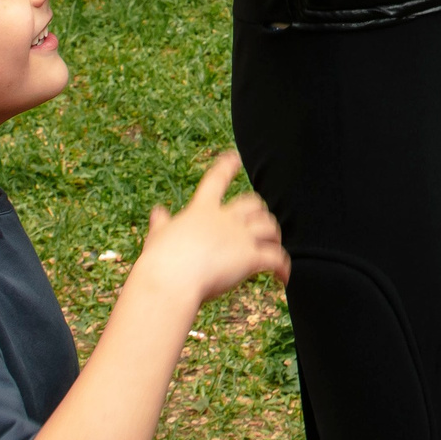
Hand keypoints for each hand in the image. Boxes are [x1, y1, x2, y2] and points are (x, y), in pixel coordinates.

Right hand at [134, 152, 289, 305]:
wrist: (170, 282)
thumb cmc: (159, 263)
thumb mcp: (157, 238)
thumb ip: (161, 224)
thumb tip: (158, 211)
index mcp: (201, 211)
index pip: (216, 181)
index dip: (226, 167)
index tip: (234, 157)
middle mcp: (224, 219)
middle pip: (253, 204)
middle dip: (260, 212)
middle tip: (262, 224)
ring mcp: (240, 236)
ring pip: (269, 227)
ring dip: (275, 237)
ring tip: (274, 248)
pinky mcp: (251, 257)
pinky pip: (276, 258)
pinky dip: (283, 267)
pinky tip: (283, 277)